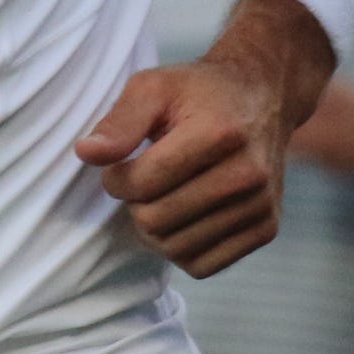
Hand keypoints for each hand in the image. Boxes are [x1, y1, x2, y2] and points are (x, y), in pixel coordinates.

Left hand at [75, 0, 328, 273]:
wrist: (263, 98)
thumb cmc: (198, 93)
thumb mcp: (153, 88)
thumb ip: (119, 122)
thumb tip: (86, 154)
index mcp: (219, 134)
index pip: (143, 184)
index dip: (115, 179)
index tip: (120, 165)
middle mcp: (248, 173)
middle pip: (156, 221)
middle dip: (135, 204)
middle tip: (142, 181)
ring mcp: (262, 205)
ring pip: (177, 249)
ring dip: (155, 229)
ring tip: (161, 196)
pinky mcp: (267, 228)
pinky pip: (203, 265)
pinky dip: (181, 248)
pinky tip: (182, 217)